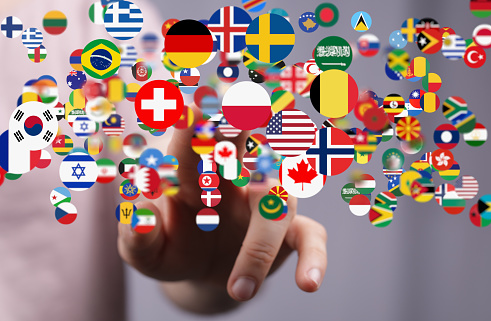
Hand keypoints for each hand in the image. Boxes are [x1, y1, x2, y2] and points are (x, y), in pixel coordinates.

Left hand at [117, 104, 327, 312]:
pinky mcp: (288, 231)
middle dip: (239, 125)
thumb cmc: (171, 248)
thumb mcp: (145, 251)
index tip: (189, 107)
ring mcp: (264, 200)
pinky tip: (309, 284)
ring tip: (240, 290)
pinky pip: (310, 237)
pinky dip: (314, 259)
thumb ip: (138, 237)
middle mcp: (233, 175)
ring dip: (259, 246)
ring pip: (275, 204)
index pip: (189, 141)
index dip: (191, 124)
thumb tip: (136, 219)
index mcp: (190, 171)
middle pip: (238, 142)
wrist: (202, 273)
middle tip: (242, 108)